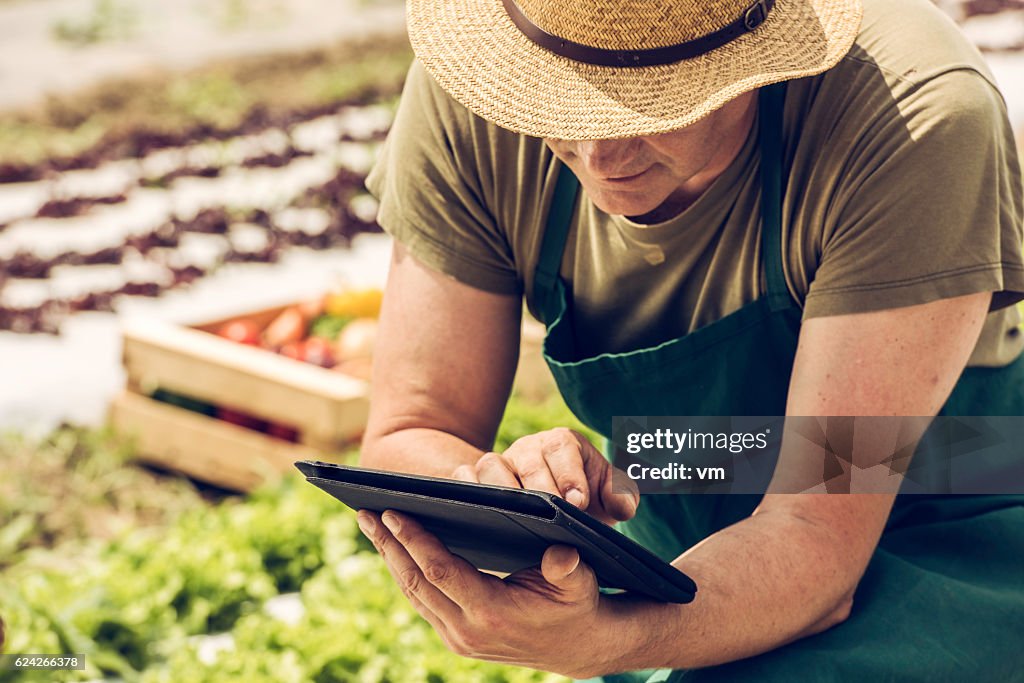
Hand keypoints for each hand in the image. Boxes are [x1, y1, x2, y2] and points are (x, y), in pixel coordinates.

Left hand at [357, 508, 630, 677]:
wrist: (579, 647)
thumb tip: (560, 554)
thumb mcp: (579, 582)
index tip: (392, 512)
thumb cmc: (577, 603)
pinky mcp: (456, 638)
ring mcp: (458, 638)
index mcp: (491, 613)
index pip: (440, 571)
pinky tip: (395, 548)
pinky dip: (406, 572)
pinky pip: (422, 601)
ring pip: (413, 593)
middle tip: (366, 512)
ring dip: (391, 557)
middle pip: (415, 581)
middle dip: (389, 544)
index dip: (414, 540)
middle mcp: (467, 631)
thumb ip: (567, 567)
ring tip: (372, 524)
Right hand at [453, 428, 639, 524]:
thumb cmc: (585, 501)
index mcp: (561, 444)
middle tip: (552, 517)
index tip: (577, 503)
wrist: (554, 514)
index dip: (569, 474)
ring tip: (515, 520)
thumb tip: (620, 507)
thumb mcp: (609, 499)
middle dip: (539, 488)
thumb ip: (623, 498)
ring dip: (500, 492)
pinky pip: (459, 480)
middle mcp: (526, 449)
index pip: (562, 449)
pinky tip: (475, 520)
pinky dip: (463, 493)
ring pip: (488, 466)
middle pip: (525, 459)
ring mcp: (496, 465)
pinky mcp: (472, 484)